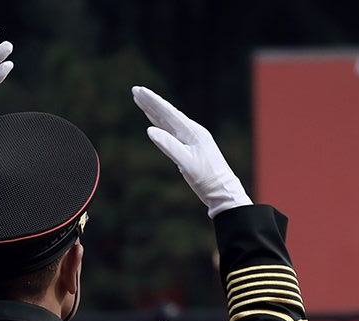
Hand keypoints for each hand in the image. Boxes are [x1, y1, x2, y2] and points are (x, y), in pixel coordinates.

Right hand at [130, 86, 251, 216]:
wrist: (223, 192)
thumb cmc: (206, 179)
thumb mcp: (186, 164)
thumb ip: (169, 146)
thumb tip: (149, 130)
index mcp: (193, 132)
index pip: (169, 113)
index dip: (153, 101)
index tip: (140, 90)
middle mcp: (192, 132)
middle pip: (168, 113)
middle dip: (151, 102)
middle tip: (135, 90)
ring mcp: (191, 139)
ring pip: (169, 121)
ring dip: (154, 111)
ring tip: (141, 100)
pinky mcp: (190, 147)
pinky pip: (172, 131)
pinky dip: (161, 124)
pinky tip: (154, 121)